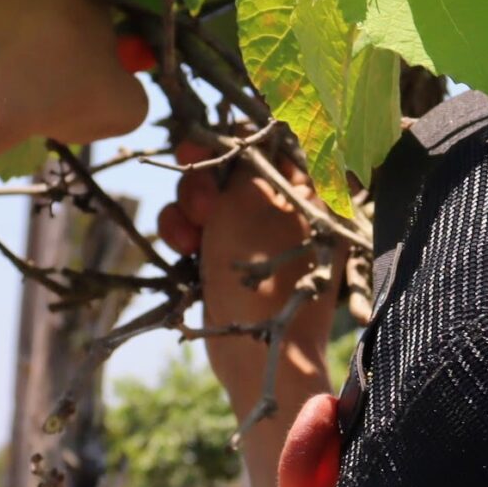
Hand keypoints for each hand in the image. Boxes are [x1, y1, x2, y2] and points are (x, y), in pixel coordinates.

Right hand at [157, 144, 339, 420]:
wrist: (261, 356)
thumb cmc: (261, 273)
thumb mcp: (249, 202)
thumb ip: (241, 160)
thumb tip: (236, 130)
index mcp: (306, 189)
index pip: (263, 141)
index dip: (223, 139)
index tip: (192, 147)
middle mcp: (285, 208)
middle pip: (230, 170)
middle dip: (202, 183)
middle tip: (201, 208)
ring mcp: (257, 237)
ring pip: (209, 202)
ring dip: (188, 212)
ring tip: (187, 238)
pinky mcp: (231, 262)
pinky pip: (201, 233)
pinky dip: (187, 237)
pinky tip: (181, 252)